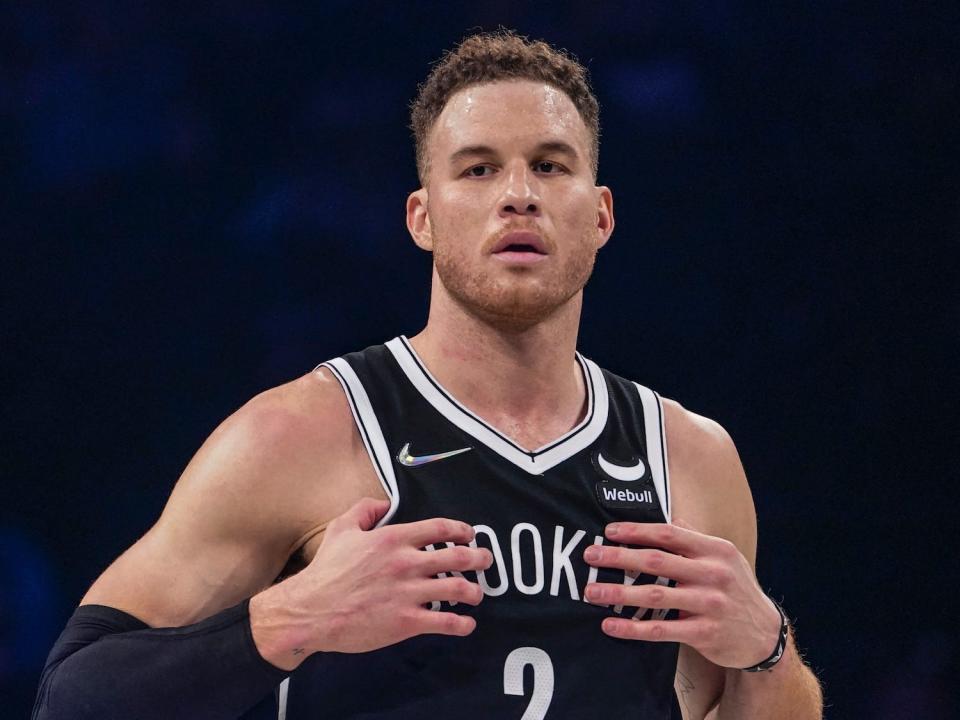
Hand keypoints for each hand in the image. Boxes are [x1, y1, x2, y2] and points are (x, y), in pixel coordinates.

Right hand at [251, 497, 492, 668]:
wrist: (310, 610)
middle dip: (479, 558)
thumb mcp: (341, 528)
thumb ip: (365, 510)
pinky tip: (467, 624)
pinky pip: (444, 622)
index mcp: (393, 539)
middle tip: (485, 561)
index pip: (439, 528)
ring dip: (473, 591)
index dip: (461, 530)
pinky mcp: (406, 622)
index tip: (470, 535)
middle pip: (458, 557)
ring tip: (476, 594)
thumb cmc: (325, 570)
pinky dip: (461, 624)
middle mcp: (406, 563)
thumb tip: (384, 504)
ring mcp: (408, 593)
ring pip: (457, 588)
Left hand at [582, 519, 780, 668]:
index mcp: (716, 550)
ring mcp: (709, 604)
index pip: (669, 534)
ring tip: (592, 592)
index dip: (637, 531)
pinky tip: (610, 626)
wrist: (765, 636)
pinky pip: (661, 630)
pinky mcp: (704, 633)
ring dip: (619, 594)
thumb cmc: (736, 590)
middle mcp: (714, 574)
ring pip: (655, 595)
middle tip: (590, 556)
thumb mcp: (724, 558)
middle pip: (657, 561)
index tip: (609, 532)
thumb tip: (667, 517)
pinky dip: (632, 628)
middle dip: (619, 557)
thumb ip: (695, 538)